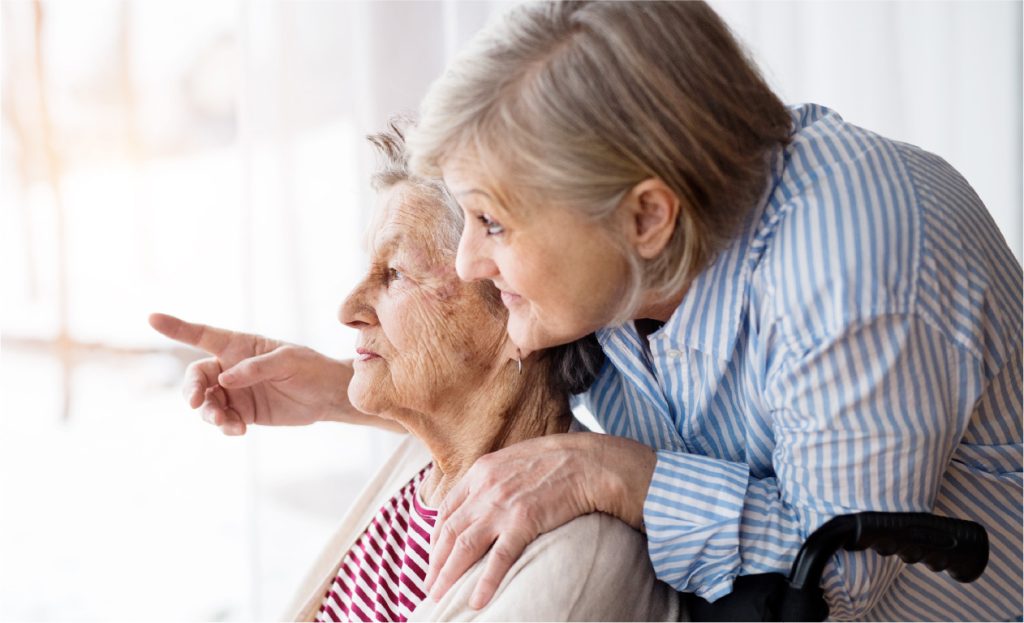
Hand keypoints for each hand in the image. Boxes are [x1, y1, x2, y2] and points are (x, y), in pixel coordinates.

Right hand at [148, 312, 384, 434]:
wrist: (328, 396)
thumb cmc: (311, 368)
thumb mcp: (289, 361)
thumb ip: (257, 367)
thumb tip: (225, 379)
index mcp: (239, 345)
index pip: (203, 335)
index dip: (177, 327)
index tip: (152, 318)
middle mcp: (231, 367)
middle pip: (196, 376)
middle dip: (192, 389)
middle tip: (199, 402)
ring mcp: (235, 391)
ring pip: (206, 402)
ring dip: (208, 413)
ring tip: (225, 421)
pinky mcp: (243, 412)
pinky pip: (223, 420)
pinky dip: (224, 426)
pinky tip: (238, 430)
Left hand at [426, 432, 655, 608]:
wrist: (590, 461)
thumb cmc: (558, 460)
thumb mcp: (515, 458)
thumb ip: (495, 477)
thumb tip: (484, 498)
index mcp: (480, 471)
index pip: (447, 510)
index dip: (436, 537)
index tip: (434, 556)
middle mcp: (485, 488)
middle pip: (450, 532)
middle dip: (435, 563)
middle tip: (430, 585)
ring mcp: (503, 506)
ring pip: (465, 547)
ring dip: (449, 575)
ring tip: (441, 596)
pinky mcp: (524, 522)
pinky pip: (499, 559)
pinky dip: (485, 582)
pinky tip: (477, 600)